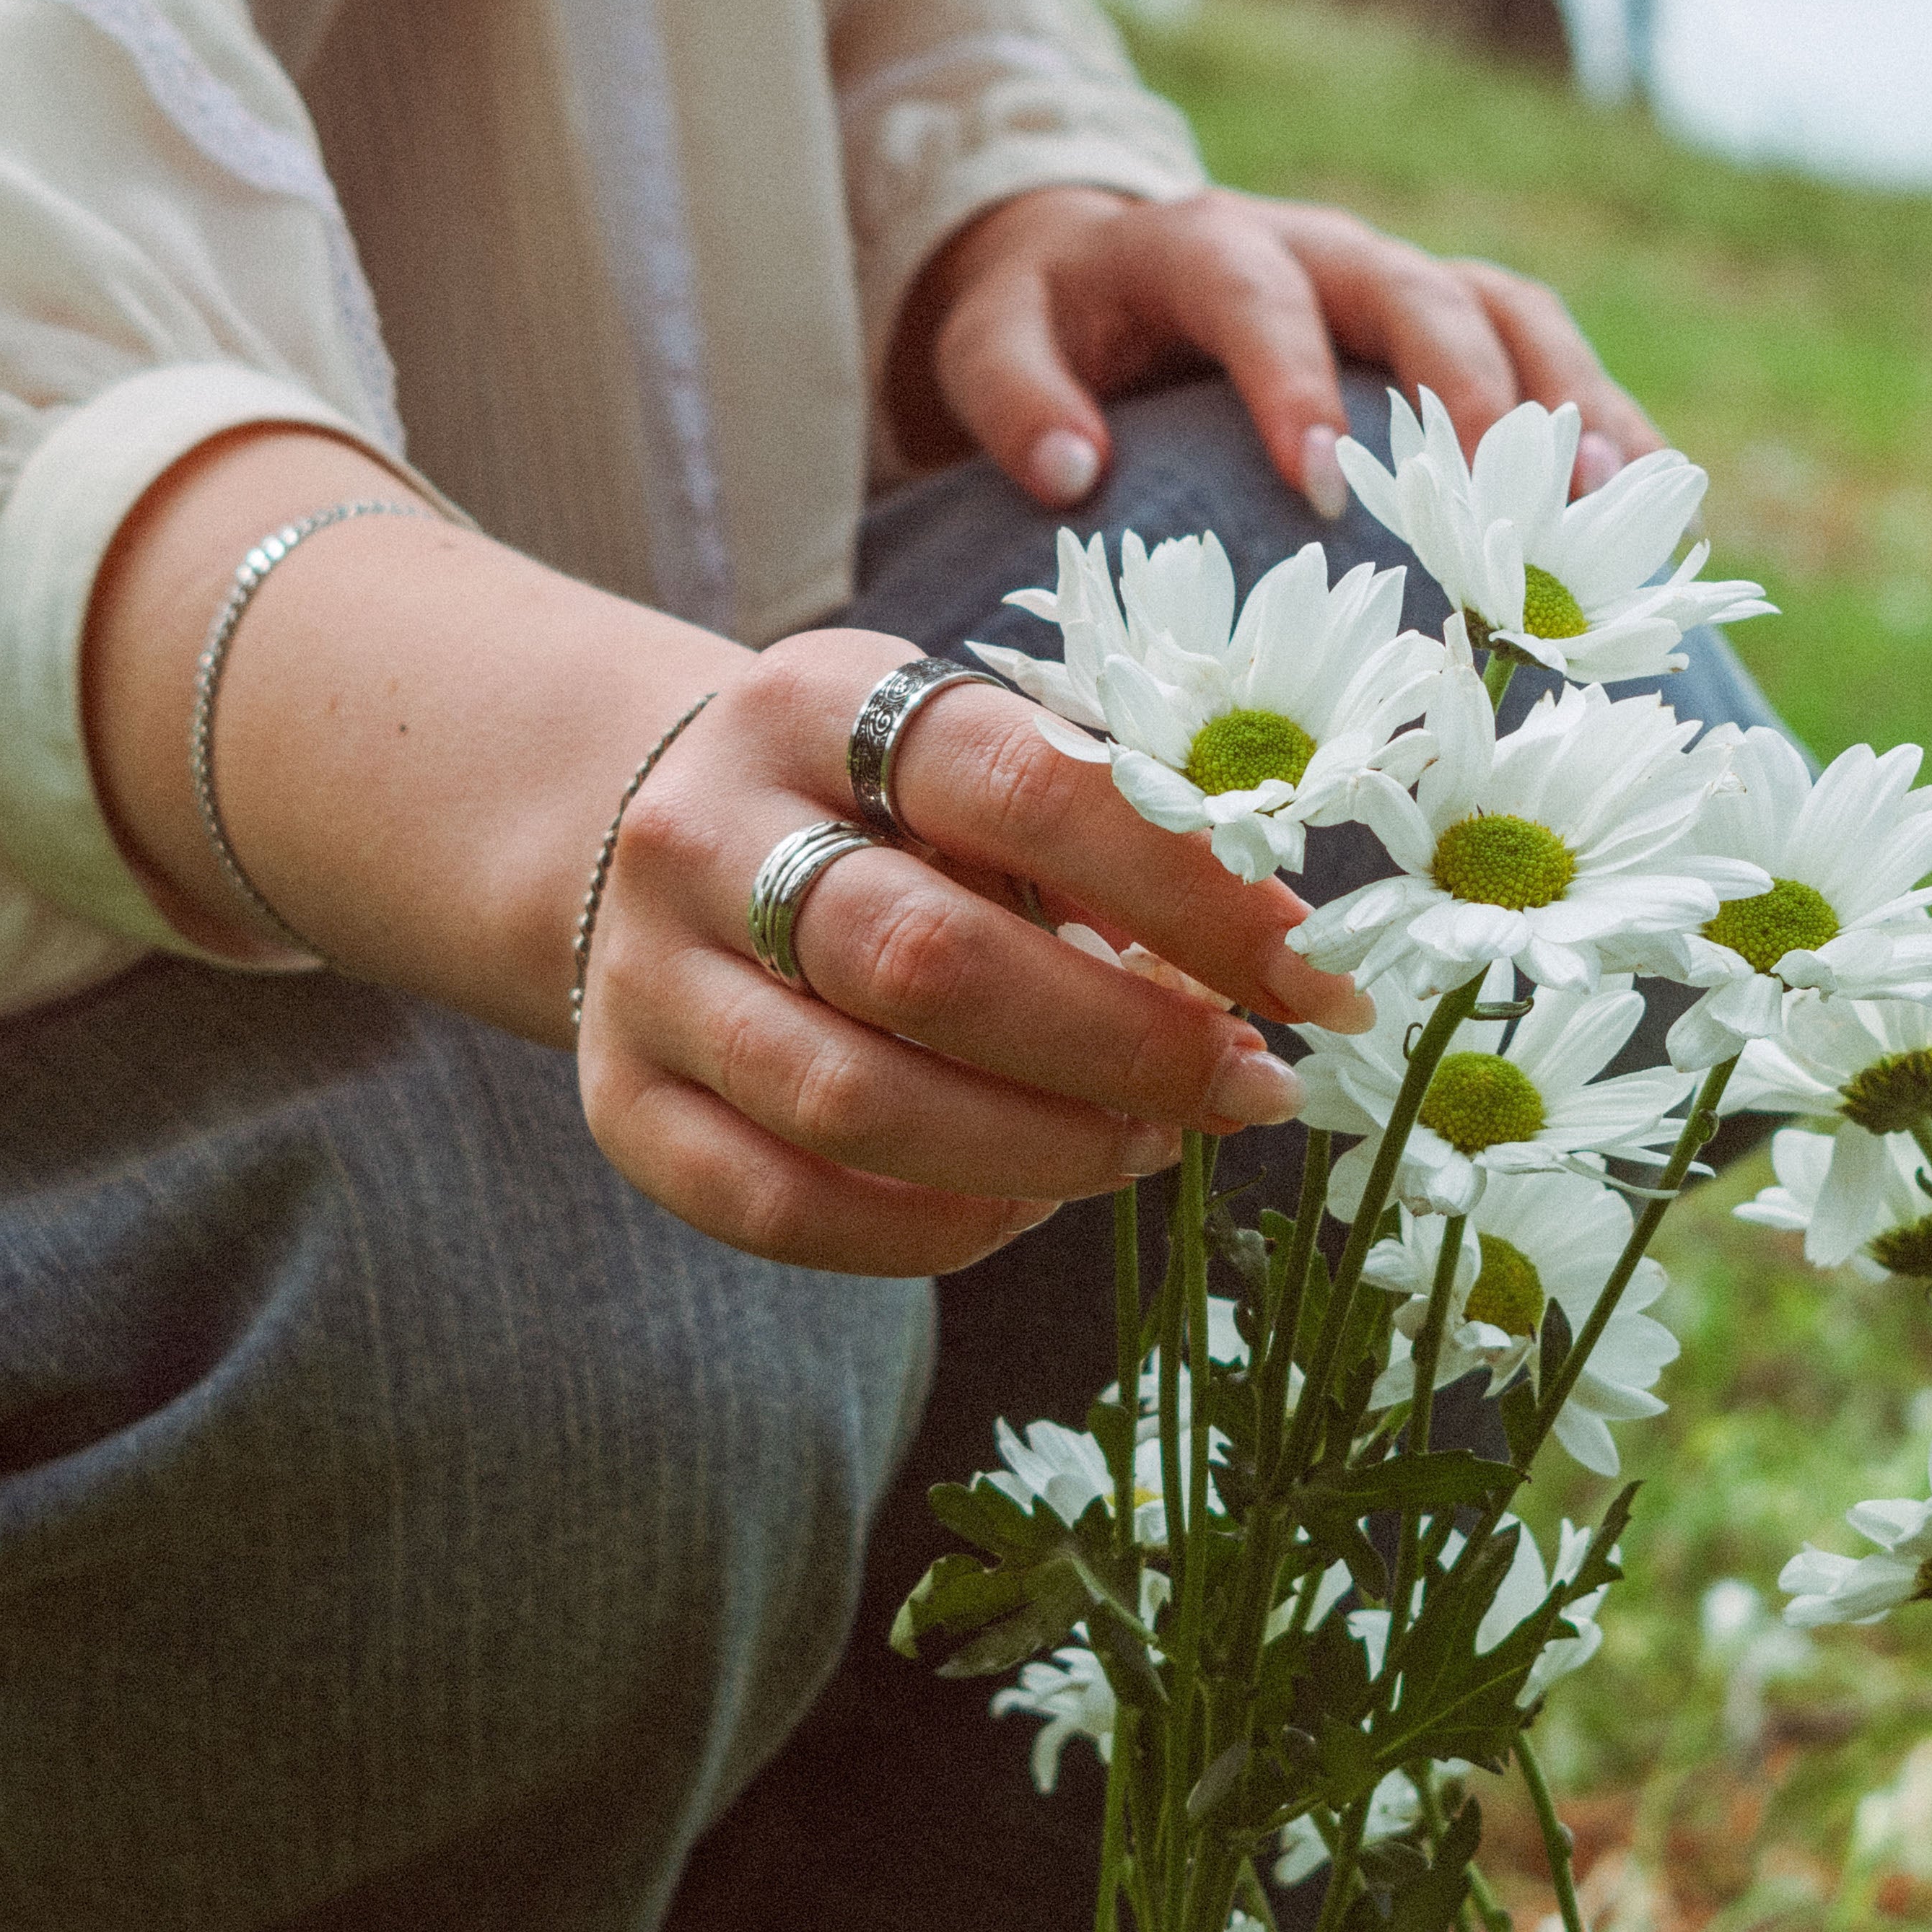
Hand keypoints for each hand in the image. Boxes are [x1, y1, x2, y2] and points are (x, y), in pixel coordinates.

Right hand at [575, 629, 1370, 1276]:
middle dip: (1124, 1044)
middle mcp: (707, 831)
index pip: (1018, 788)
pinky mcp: (624, 1104)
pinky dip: (927, 1228)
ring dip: (1042, 1148)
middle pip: (927, 961)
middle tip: (1248, 1088)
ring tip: (1151, 1148)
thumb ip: (1098, 830)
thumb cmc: (871, 802)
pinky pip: (782, 1205)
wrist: (644, 825)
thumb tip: (1272, 956)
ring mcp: (650, 975)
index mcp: (819, 703)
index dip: (1181, 890)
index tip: (1307, 974)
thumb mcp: (966, 758)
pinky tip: (1025, 1206)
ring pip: (853, 1100)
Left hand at [886, 184, 1658, 519]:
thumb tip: (1068, 472)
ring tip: (1616, 509)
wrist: (1101, 259)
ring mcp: (1402, 278)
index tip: (1315, 487)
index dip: (1293, 383)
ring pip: (1509, 317)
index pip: (1261, 301)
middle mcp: (1324, 247)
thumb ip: (1010, 395)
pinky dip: (1600, 417)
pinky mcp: (1452, 319)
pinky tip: (1652, 505)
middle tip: (1511, 509)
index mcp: (1209, 244)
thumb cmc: (1049, 318)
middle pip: (1420, 299)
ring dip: (1568, 405)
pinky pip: (1546, 354)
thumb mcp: (991, 340)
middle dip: (1472, 397)